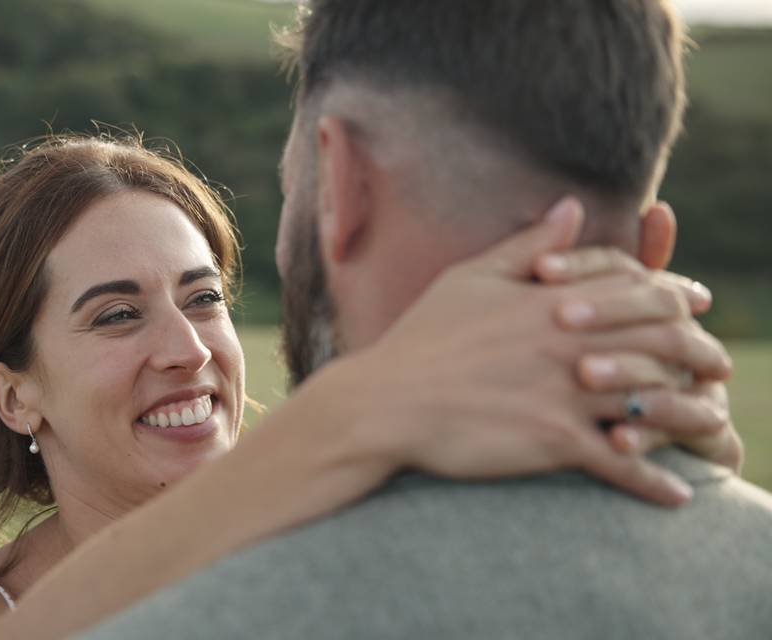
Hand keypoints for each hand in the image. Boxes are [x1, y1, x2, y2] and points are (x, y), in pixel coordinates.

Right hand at [361, 197, 722, 505]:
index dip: (674, 294)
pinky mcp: (553, 440)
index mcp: (553, 298)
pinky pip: (622, 464)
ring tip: (712, 428)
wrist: (387, 400)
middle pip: (663, 339)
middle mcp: (570, 340)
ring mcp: (565, 391)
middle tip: (717, 366)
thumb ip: (528, 245)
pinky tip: (677, 494)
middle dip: (701, 352)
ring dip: (693, 415)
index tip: (694, 305)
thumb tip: (572, 206)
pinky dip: (655, 482)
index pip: (636, 287)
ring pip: (655, 398)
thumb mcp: (471, 276)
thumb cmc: (422, 336)